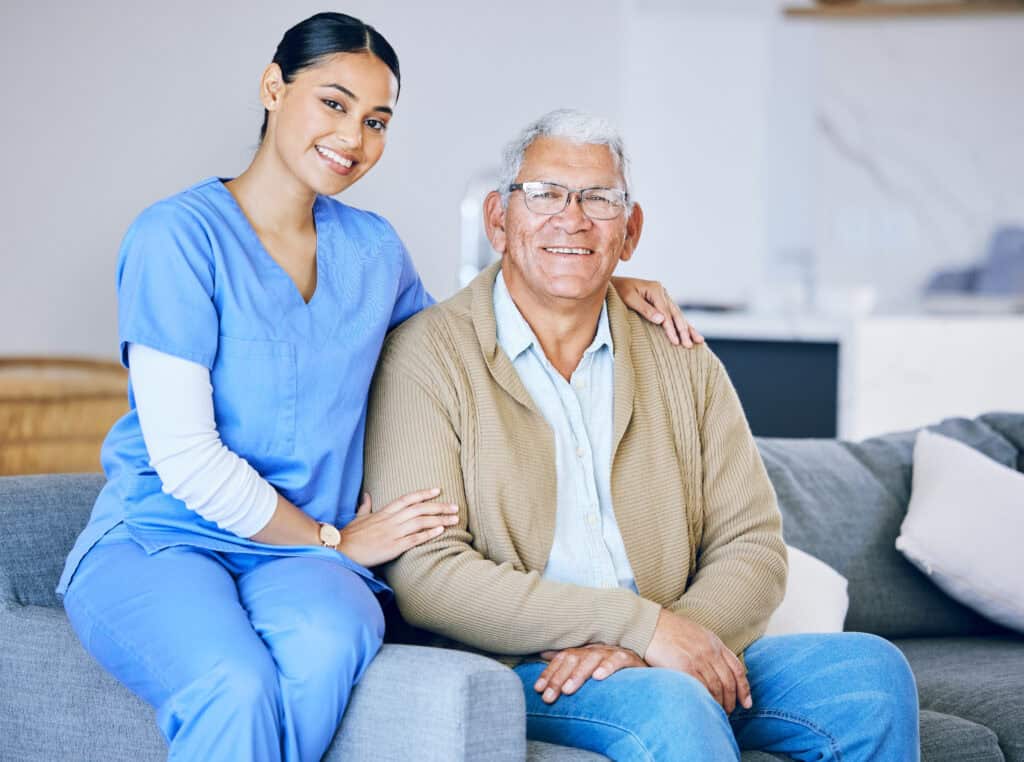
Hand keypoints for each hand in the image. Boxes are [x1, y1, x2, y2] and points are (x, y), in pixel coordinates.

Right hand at [338, 489, 458, 566]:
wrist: (340, 549)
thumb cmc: (349, 535)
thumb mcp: (358, 518)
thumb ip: (365, 506)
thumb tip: (367, 495)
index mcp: (383, 512)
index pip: (407, 499)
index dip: (423, 493)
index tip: (438, 490)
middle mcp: (391, 520)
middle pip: (419, 509)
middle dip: (439, 507)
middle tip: (455, 507)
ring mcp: (392, 533)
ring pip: (420, 522)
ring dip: (439, 520)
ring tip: (454, 519)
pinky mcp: (393, 547)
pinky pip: (414, 539)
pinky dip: (428, 534)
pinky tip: (440, 531)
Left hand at [533, 644, 645, 703]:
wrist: (643, 668)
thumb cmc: (611, 667)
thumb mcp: (588, 665)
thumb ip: (567, 660)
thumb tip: (542, 653)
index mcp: (583, 652)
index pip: (562, 659)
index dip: (549, 673)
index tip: (537, 690)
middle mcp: (594, 650)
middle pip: (572, 659)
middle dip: (558, 678)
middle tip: (549, 696)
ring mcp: (611, 652)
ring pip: (591, 659)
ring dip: (578, 674)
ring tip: (568, 689)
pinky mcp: (629, 659)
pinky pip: (617, 661)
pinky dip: (607, 667)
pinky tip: (598, 677)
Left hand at [610, 276, 703, 347]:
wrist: (612, 285)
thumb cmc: (618, 291)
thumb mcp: (629, 299)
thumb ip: (645, 309)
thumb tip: (662, 320)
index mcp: (655, 289)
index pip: (666, 312)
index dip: (671, 328)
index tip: (676, 341)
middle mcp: (662, 292)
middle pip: (675, 314)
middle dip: (684, 330)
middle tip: (689, 345)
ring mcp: (663, 297)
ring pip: (678, 315)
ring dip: (688, 328)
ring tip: (699, 340)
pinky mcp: (661, 303)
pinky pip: (673, 315)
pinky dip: (681, 325)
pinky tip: (690, 333)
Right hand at [644, 610, 750, 712]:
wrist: (648, 624)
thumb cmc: (667, 629)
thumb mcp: (695, 633)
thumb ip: (708, 648)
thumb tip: (715, 668)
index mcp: (714, 642)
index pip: (737, 669)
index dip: (744, 688)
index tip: (746, 703)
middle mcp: (710, 651)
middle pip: (728, 681)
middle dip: (731, 700)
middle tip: (728, 712)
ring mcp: (698, 659)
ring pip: (716, 688)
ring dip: (719, 703)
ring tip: (716, 712)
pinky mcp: (685, 667)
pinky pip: (701, 688)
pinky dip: (705, 700)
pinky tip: (704, 706)